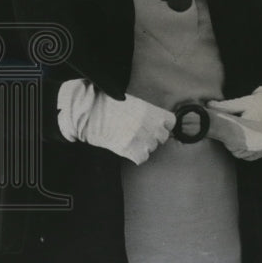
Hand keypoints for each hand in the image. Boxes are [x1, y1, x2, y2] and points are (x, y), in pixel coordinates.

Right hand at [58, 80, 174, 164]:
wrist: (90, 113)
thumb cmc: (110, 106)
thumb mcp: (135, 104)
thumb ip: (149, 115)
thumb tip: (158, 126)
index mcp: (153, 111)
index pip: (171, 123)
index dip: (162, 126)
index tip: (155, 126)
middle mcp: (151, 125)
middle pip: (163, 138)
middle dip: (153, 137)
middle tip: (138, 133)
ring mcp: (142, 138)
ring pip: (152, 149)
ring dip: (143, 146)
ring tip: (129, 139)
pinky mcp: (131, 150)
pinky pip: (142, 158)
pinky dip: (135, 156)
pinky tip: (126, 148)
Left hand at [206, 90, 261, 159]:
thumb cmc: (259, 105)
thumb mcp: (243, 103)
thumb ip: (225, 106)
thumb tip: (208, 105)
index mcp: (254, 123)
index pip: (231, 138)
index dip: (224, 136)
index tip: (222, 131)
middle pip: (235, 148)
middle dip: (229, 142)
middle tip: (229, 133)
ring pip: (242, 154)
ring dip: (237, 148)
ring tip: (237, 137)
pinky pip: (250, 157)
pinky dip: (245, 152)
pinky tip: (244, 143)